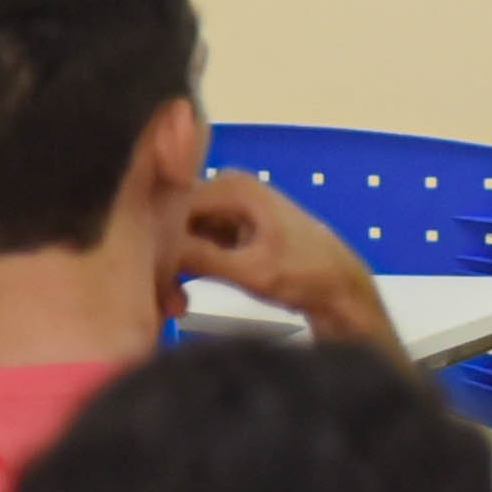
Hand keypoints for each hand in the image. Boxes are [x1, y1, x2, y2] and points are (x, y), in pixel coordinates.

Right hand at [163, 171, 396, 350]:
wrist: (340, 290)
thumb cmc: (307, 276)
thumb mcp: (252, 271)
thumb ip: (202, 257)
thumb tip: (155, 250)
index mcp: (233, 185)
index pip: (169, 207)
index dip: (155, 244)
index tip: (152, 281)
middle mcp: (226, 187)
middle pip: (170, 220)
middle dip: (161, 260)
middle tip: (162, 302)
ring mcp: (226, 208)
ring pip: (177, 236)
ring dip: (170, 270)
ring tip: (173, 306)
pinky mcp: (227, 229)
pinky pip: (191, 245)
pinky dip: (184, 271)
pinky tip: (181, 302)